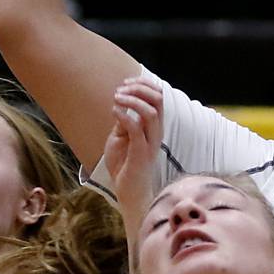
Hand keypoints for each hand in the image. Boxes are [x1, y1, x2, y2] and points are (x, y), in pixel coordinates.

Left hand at [104, 79, 163, 232]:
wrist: (127, 190)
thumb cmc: (124, 164)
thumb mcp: (121, 136)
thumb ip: (124, 120)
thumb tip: (121, 102)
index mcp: (153, 126)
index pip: (158, 96)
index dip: (144, 84)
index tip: (126, 83)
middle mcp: (156, 131)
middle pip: (159, 99)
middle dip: (140, 88)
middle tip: (121, 88)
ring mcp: (150, 142)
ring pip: (151, 112)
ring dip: (133, 100)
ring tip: (116, 97)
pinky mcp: (141, 152)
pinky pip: (136, 128)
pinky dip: (124, 115)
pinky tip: (114, 111)